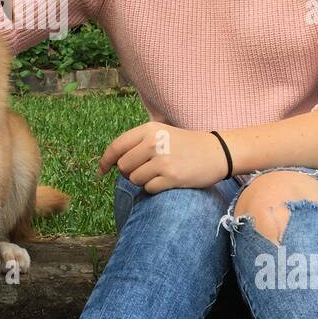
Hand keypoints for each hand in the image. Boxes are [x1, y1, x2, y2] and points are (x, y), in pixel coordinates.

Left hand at [97, 121, 229, 193]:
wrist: (217, 152)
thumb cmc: (185, 145)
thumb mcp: (161, 133)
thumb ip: (137, 143)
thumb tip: (111, 162)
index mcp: (148, 129)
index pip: (116, 147)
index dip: (105, 161)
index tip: (100, 172)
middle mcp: (153, 143)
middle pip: (123, 167)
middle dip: (129, 173)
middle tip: (144, 170)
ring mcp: (162, 160)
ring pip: (134, 179)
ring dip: (143, 181)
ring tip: (159, 173)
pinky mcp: (171, 177)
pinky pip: (149, 189)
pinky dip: (154, 188)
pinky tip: (167, 181)